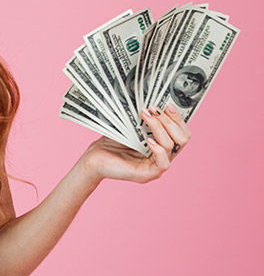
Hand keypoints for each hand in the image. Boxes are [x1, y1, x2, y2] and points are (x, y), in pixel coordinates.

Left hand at [77, 103, 191, 184]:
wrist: (94, 158)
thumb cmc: (111, 142)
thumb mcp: (130, 126)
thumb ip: (144, 118)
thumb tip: (153, 100)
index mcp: (162, 145)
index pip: (181, 132)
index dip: (177, 118)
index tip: (167, 104)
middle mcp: (163, 156)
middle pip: (182, 138)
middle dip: (169, 121)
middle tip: (153, 109)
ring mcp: (156, 167)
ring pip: (172, 146)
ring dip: (159, 128)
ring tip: (145, 116)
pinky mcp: (148, 175)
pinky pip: (163, 163)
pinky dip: (158, 149)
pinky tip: (148, 140)